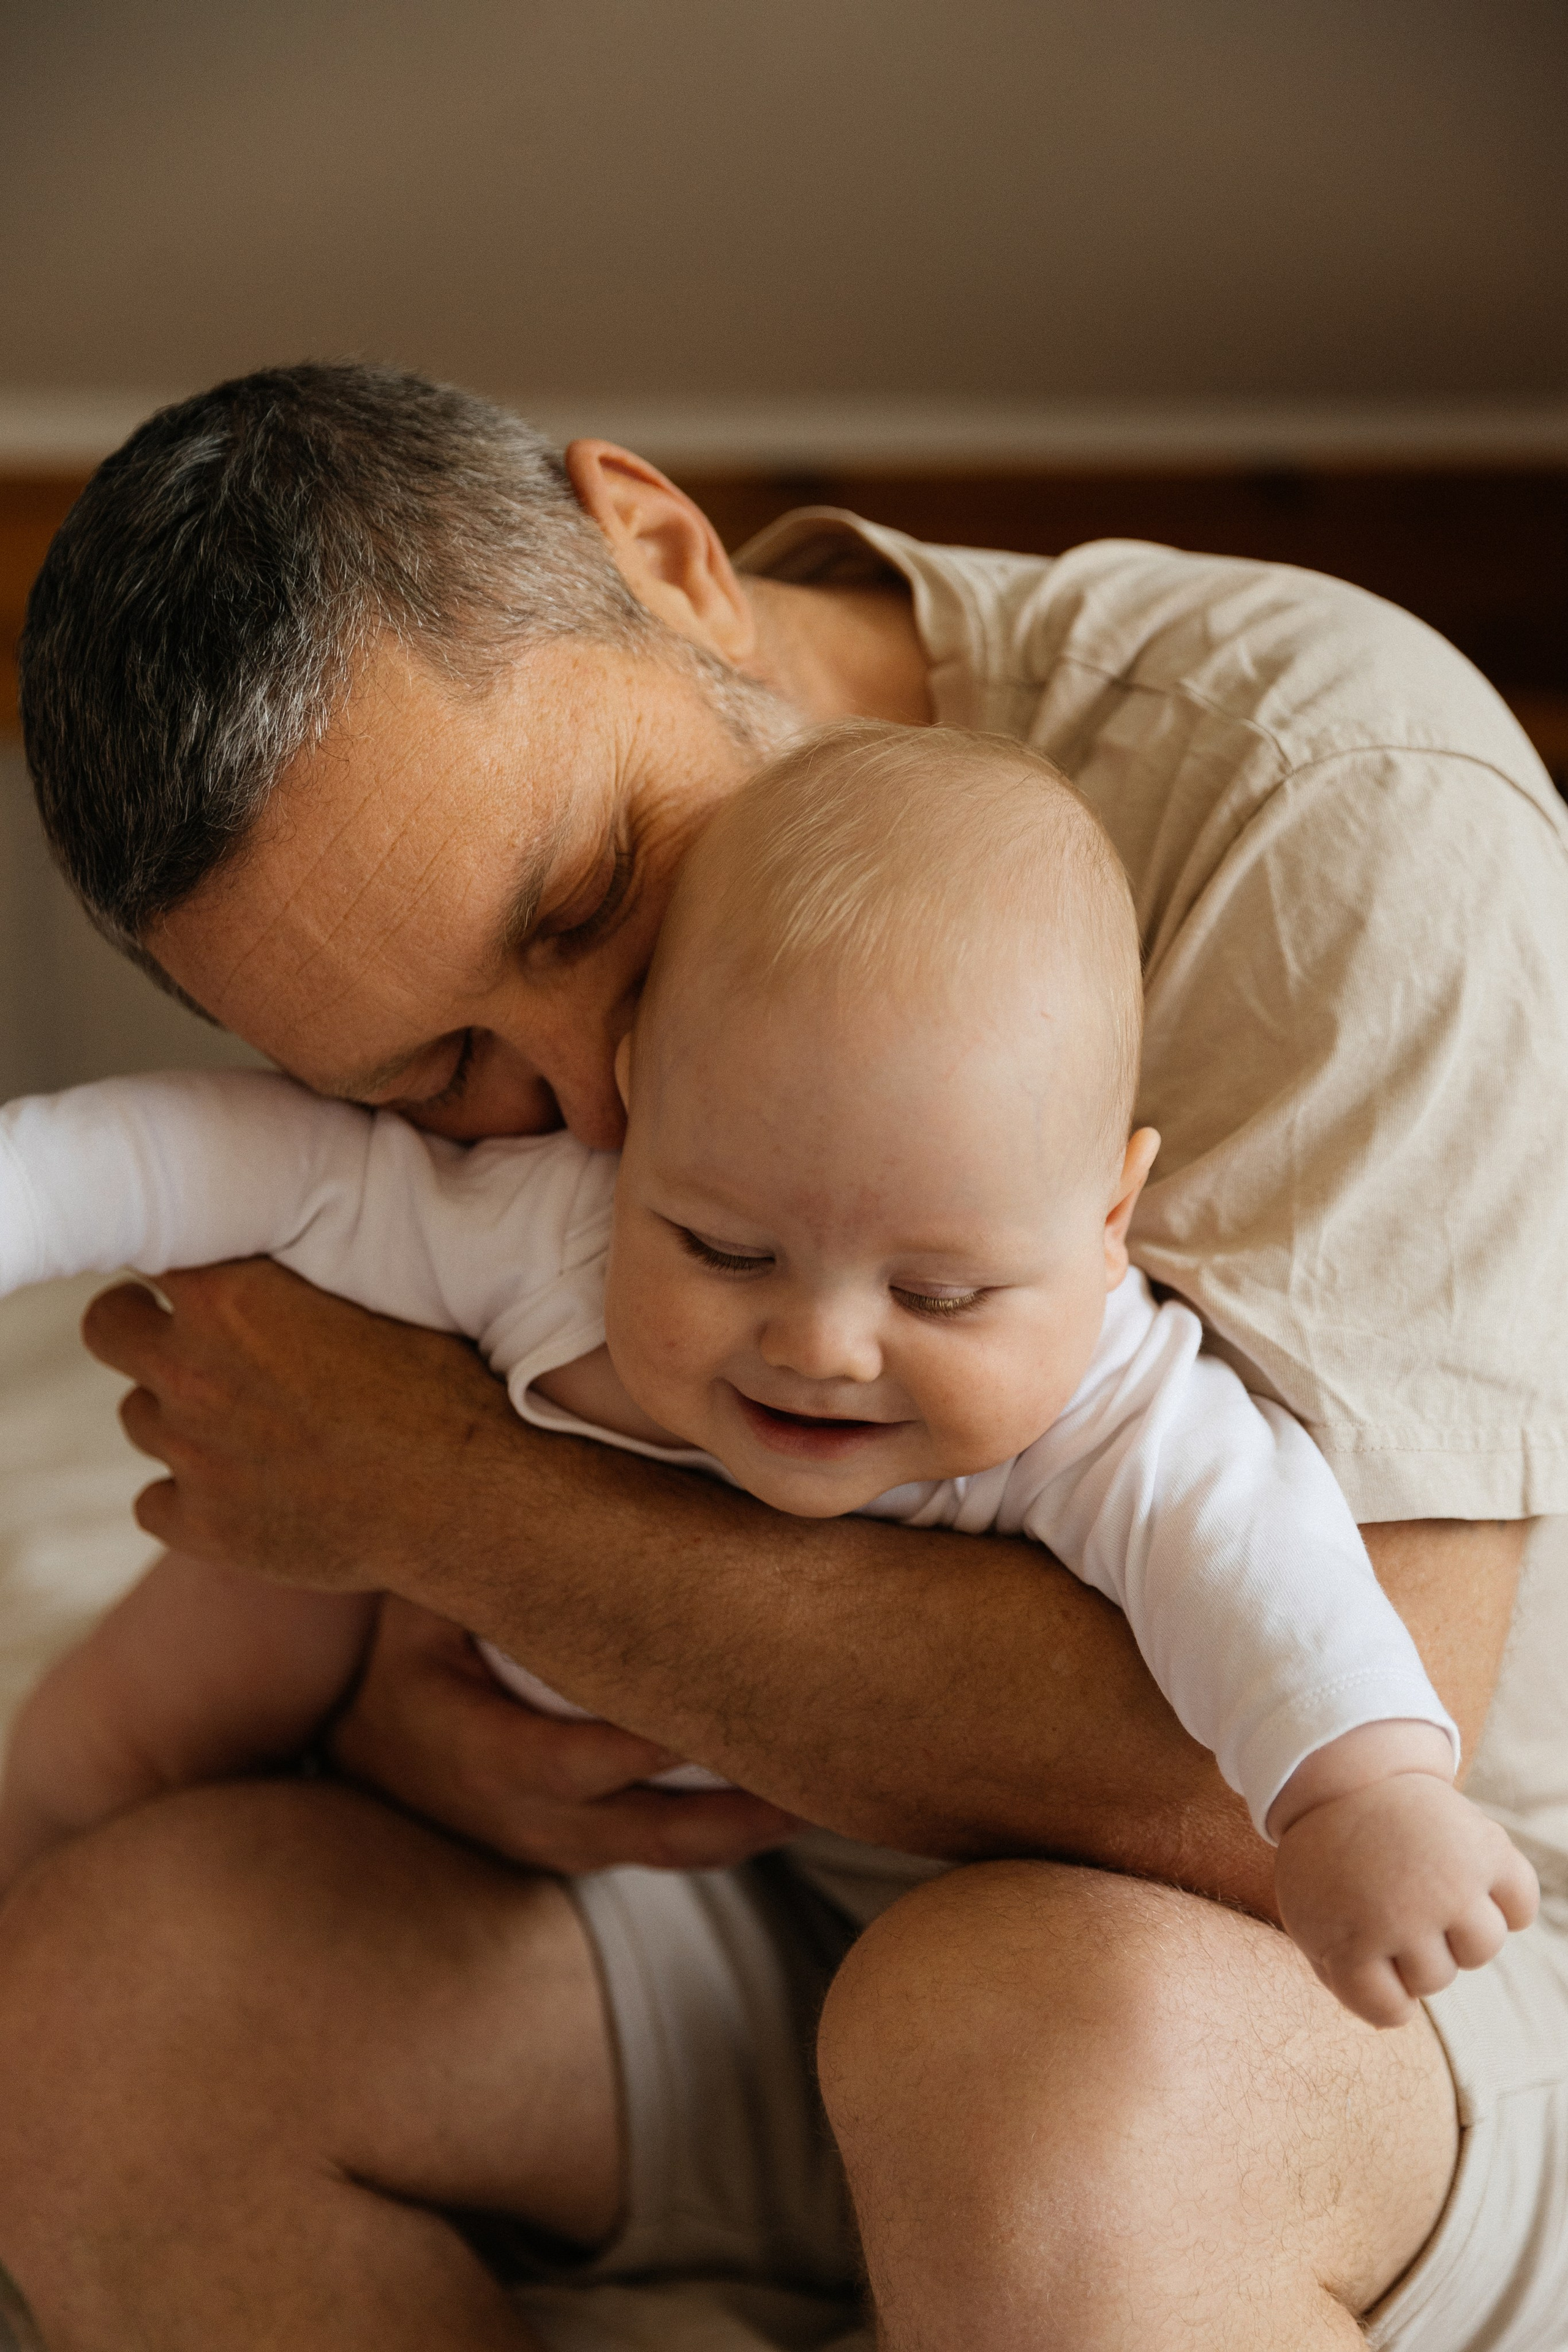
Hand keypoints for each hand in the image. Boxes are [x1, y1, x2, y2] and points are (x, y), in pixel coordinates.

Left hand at [81, 1261, 519, 1588]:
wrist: (463, 1499)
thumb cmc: (439, 1389)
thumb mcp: (373, 1298)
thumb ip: (293, 1282)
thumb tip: (271, 1266)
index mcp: (230, 1296)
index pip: (152, 1246)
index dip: (179, 1261)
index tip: (199, 1270)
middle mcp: (190, 1368)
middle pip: (107, 1324)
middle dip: (138, 1324)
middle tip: (190, 1338)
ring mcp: (188, 1452)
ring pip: (138, 1414)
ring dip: (179, 1413)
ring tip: (252, 1424)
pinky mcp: (200, 1527)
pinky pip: (153, 1502)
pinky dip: (189, 1498)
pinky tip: (246, 1492)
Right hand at [330, 1598, 802, 1873]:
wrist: (368, 1749)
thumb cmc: (407, 1653)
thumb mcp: (422, 1609)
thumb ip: (483, 1561)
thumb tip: (545, 1473)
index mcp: (482, 1757)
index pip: (584, 1758)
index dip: (661, 1738)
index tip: (736, 1690)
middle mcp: (527, 1821)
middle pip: (657, 1827)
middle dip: (747, 1798)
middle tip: (828, 1745)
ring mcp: (562, 1847)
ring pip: (677, 1848)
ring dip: (757, 1819)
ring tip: (838, 1776)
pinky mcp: (588, 1851)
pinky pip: (672, 1847)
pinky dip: (734, 1826)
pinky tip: (796, 1789)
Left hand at [1274, 1773, 1539, 2027]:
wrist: (1345, 1776)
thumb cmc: (1329, 1857)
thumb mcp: (1308, 1915)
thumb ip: (1342, 1972)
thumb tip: (1400, 2010)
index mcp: (1349, 1939)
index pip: (1388, 2010)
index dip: (1381, 1988)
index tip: (1369, 1954)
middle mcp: (1403, 1918)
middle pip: (1435, 1978)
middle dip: (1414, 1948)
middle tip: (1391, 1899)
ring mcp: (1449, 1884)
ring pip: (1481, 1948)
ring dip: (1458, 1927)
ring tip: (1431, 1890)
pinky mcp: (1486, 1850)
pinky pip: (1521, 1906)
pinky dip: (1507, 1902)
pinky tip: (1474, 1882)